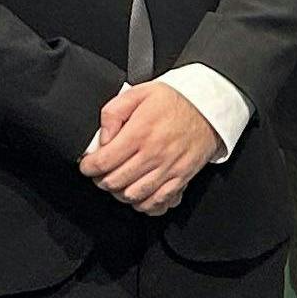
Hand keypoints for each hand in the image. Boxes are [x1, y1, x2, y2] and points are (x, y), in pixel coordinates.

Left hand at [82, 82, 219, 213]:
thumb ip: (113, 112)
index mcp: (139, 133)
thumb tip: (102, 137)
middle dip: (101, 180)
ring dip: (120, 193)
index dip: (89, 167)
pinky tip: (138, 195)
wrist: (208, 108)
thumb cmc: (174, 101)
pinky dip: (144, 204)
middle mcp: (153, 154)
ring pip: (133, 195)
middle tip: (100, 174)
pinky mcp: (181, 178)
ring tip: (118, 183)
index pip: (103, 161)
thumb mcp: (138, 93)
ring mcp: (168, 169)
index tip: (87, 165)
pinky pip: (158, 202)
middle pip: (115, 182)